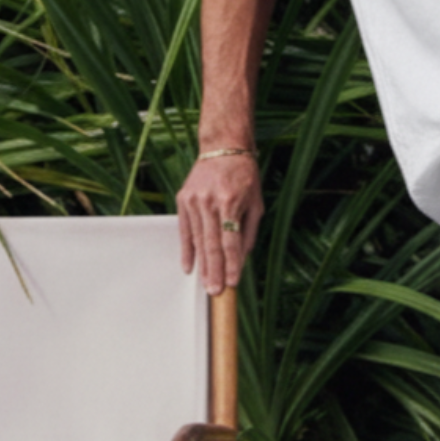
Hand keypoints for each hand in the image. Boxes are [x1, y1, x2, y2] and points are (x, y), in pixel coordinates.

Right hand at [177, 154, 263, 294]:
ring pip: (198, 240)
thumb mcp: (256, 202)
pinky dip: (187, 250)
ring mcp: (193, 201)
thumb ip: (249, 231)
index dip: (231, 264)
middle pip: (212, 244)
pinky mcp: (183, 200)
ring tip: (205, 284)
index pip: (230, 241)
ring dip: (202, 265)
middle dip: (214, 271)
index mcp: (230, 202)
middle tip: (215, 292)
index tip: (232, 283)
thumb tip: (242, 258)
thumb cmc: (244, 175)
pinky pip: (184, 231)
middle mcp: (209, 202)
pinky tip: (189, 266)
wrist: (223, 147)